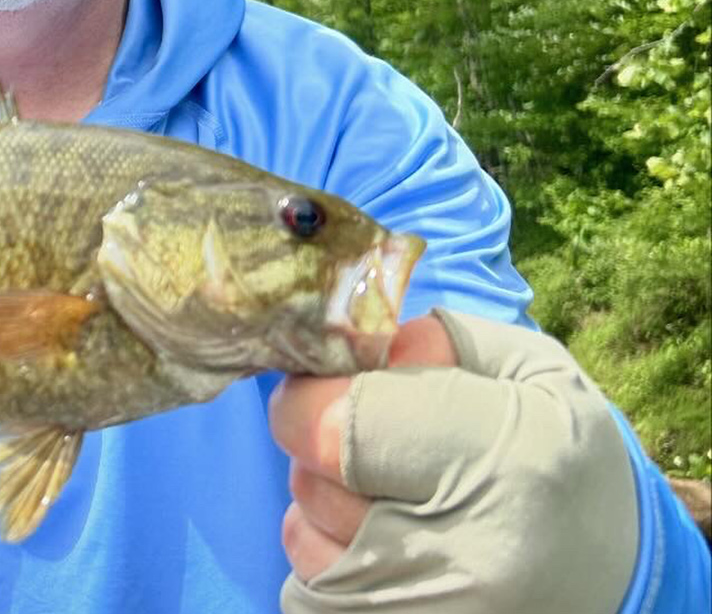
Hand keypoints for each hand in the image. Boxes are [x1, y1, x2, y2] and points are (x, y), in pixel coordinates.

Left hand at [270, 309, 638, 612]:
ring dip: (325, 505)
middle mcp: (462, 553)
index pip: (342, 420)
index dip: (318, 390)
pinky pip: (311, 588)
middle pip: (314, 477)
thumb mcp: (535, 374)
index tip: (338, 383)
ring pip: (304, 536)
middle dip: (322, 445)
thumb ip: (438, 339)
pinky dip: (329, 557)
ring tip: (385, 498)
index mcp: (503, 462)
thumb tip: (354, 342)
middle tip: (369, 441)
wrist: (621, 582)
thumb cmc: (565, 462)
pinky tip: (381, 547)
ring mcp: (428, 611)